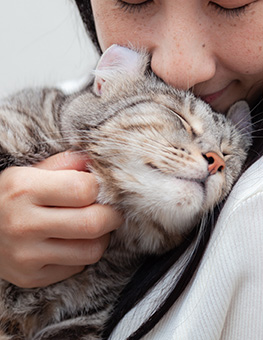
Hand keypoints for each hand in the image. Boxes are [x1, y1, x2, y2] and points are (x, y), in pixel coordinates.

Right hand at [0, 151, 122, 287]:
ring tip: (91, 226)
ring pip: (91, 251)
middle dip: (112, 216)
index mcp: (24, 189)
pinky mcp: (31, 277)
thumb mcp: (28, 171)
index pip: (84, 189)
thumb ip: (64, 163)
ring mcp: (26, 255)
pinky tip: (71, 242)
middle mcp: (23, 224)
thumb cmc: (9, 196)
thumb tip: (96, 163)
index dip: (99, 187)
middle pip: (93, 224)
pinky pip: (77, 267)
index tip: (98, 188)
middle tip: (111, 210)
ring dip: (101, 237)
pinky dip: (82, 254)